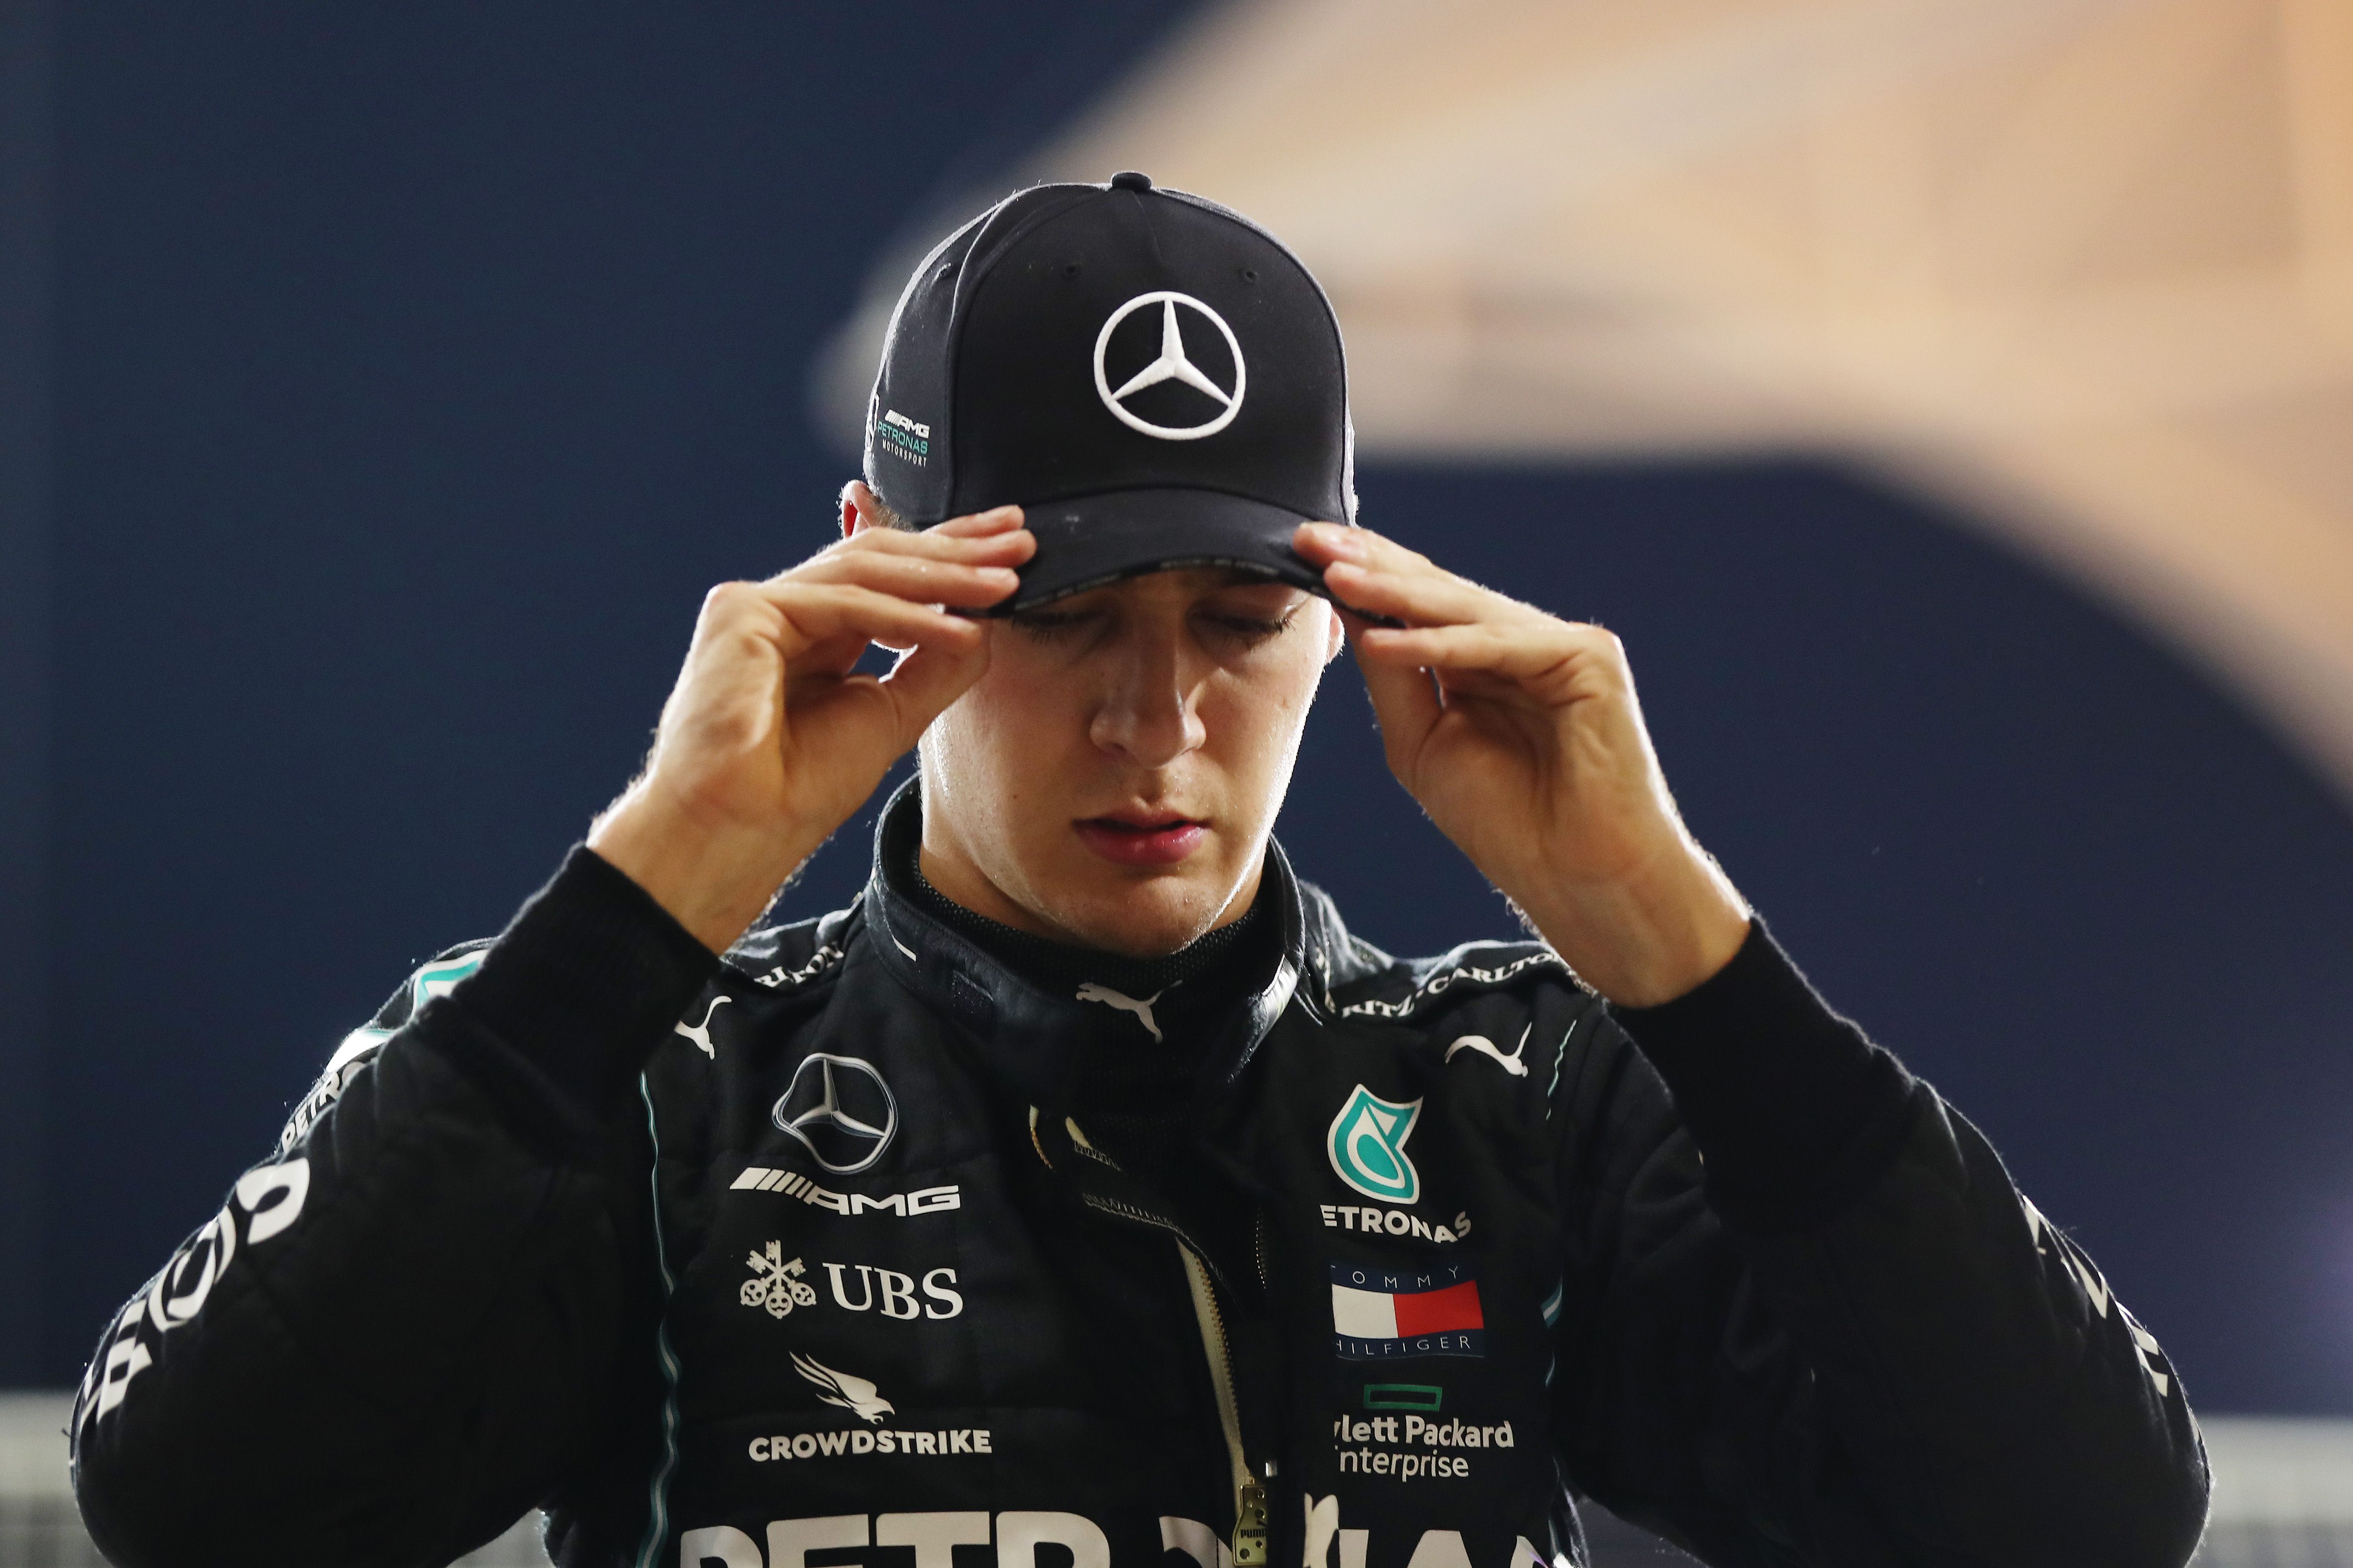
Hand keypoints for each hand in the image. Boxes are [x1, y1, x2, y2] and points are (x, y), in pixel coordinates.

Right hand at [589, 503, 1032, 951]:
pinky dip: (907, 617)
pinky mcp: (742, 614)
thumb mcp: (891, 717)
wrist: (737, 834)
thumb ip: (934, 666)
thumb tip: (983, 623)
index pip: (887, 577)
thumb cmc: (795, 792)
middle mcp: (781, 611)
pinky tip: (958, 629)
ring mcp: (756, 607)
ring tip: (1004, 583)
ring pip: (865, 571)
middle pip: (878, 558)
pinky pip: (842, 605)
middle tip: (1020, 541)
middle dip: (955, 548)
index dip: (950, 556)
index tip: (1009, 550)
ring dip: (944, 575)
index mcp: (812, 634)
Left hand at [1293, 521, 1748, 1005]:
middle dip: (1371, 564)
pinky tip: (1383, 640)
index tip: (1301, 552)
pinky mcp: (1589, 659)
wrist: (1576, 880)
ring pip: (1467, 609)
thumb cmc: (1506, 822)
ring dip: (1395, 593)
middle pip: (1439, 592)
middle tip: (1309, 539)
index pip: (1418, 605)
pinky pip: (1503, 644)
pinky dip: (1443, 643)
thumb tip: (1347, 611)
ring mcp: (1560, 646)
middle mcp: (1522, 644)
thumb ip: (1392, 676)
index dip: (1362, 576)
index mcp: (1483, 661)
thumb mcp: (1421, 743)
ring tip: (1334, 576)